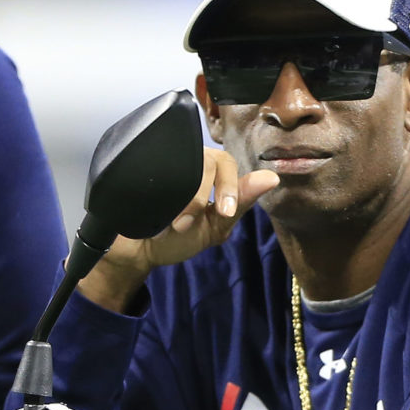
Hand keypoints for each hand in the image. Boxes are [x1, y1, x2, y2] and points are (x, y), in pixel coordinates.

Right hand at [79, 148, 278, 311]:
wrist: (136, 249)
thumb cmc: (179, 238)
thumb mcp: (214, 227)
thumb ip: (240, 203)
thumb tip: (273, 178)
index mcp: (211, 173)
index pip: (226, 163)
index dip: (229, 185)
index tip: (225, 212)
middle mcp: (188, 162)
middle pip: (204, 160)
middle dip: (200, 197)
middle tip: (188, 225)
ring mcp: (164, 163)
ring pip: (181, 163)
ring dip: (182, 197)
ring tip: (174, 224)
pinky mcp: (139, 168)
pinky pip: (152, 167)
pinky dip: (158, 191)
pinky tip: (156, 212)